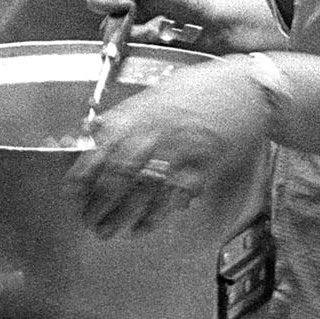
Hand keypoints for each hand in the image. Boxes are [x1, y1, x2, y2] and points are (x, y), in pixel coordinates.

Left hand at [68, 58, 270, 238]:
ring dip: (122, 215)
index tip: (71, 194)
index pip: (101, 149)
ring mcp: (180, 154)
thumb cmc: (202, 87)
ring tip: (107, 231)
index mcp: (141, 113)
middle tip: (88, 220)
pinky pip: (173, 198)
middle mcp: (156, 134)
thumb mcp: (157, 93)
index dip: (83, 175)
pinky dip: (155, 216)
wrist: (248, 89)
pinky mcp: (202, 169)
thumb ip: (126, 116)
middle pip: (118, 176)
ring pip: (143, 192)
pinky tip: (142, 227)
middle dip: (99, 203)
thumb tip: (95, 133)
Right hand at [85, 0, 233, 50]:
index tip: (126, 3)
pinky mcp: (143, 50)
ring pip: (119, 42)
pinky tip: (163, 37)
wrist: (211, 25)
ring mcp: (134, 34)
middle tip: (146, 22)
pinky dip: (147, 44)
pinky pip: (132, 53)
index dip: (106, 2)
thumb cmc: (191, 1)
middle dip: (124, 27)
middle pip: (106, 26)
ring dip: (140, 36)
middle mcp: (126, 14)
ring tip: (160, 30)